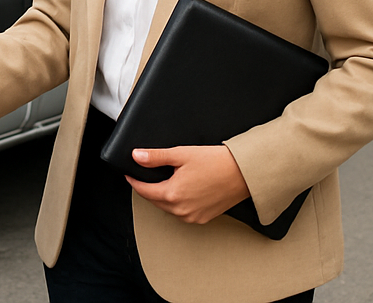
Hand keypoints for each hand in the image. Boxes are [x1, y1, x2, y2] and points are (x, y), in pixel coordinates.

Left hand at [125, 145, 249, 224]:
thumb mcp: (181, 154)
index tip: (129, 174)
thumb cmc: (215, 162)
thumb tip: (136, 156)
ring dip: (161, 196)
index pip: (144, 191)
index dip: (134, 181)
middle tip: (143, 175)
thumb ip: (156, 157)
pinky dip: (176, 203)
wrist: (242, 173)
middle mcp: (182, 211)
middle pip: (155, 200)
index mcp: (173, 195)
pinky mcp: (204, 218)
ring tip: (161, 181)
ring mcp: (193, 217)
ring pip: (168, 208)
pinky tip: (179, 191)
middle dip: (147, 189)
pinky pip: (182, 213)